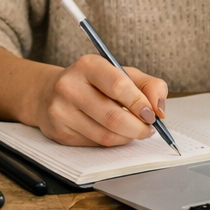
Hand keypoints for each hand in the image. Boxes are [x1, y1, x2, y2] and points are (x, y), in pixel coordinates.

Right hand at [31, 54, 169, 147]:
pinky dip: (111, 142)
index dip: (139, 103)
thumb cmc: (94, 83)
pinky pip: (94, 144)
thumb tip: (160, 109)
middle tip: (148, 129)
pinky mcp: (59, 132)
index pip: (118, 85)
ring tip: (132, 131)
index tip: (152, 114)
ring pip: (105, 135)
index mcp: (88, 65)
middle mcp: (70, 86)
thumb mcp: (122, 74)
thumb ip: (149, 86)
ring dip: (126, 137)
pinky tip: (112, 133)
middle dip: (138, 127)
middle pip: (113, 116)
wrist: (49, 93)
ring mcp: (61, 110)